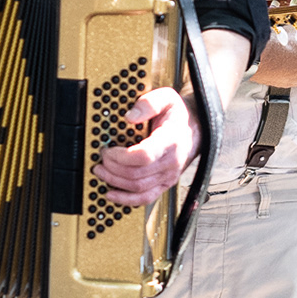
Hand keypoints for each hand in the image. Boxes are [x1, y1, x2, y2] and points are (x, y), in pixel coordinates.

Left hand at [93, 87, 201, 206]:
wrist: (195, 130)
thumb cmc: (178, 115)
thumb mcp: (166, 98)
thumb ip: (148, 103)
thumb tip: (130, 116)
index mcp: (171, 140)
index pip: (144, 156)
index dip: (121, 156)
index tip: (109, 149)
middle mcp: (171, 162)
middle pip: (137, 174)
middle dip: (113, 167)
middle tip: (102, 157)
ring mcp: (168, 176)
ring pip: (138, 188)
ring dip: (115, 181)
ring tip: (101, 171)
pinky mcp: (164, 184)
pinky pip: (145, 198)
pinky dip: (126, 200)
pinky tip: (112, 194)